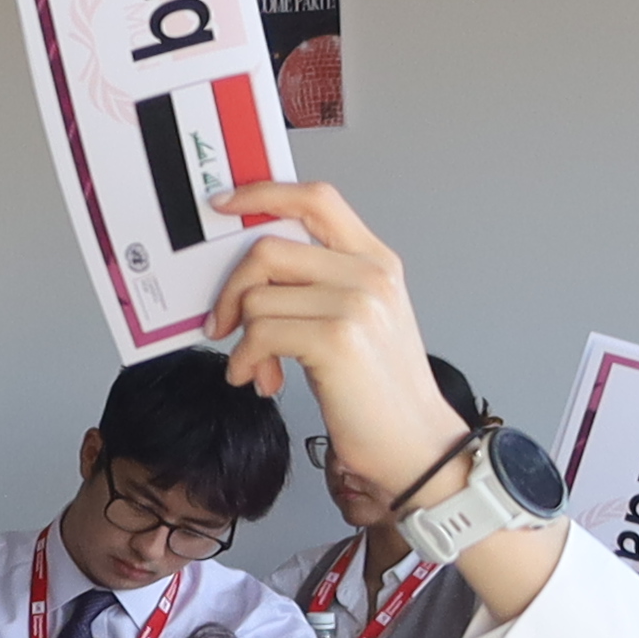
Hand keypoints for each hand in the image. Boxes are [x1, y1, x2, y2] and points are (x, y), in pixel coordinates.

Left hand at [203, 183, 450, 497]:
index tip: (222, 204)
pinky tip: (258, 380)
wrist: (415, 443)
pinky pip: (259, 333)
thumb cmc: (377, 388)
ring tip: (255, 367)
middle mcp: (370, 274)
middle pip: (268, 248)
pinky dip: (244, 360)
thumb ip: (317, 283)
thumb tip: (247, 275)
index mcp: (375, 260)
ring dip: (239, 337)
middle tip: (223, 325)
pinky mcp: (338, 340)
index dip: (263, 193)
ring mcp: (357, 304)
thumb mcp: (359, 318)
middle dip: (231, 289)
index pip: (316, 199)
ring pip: (257, 296)